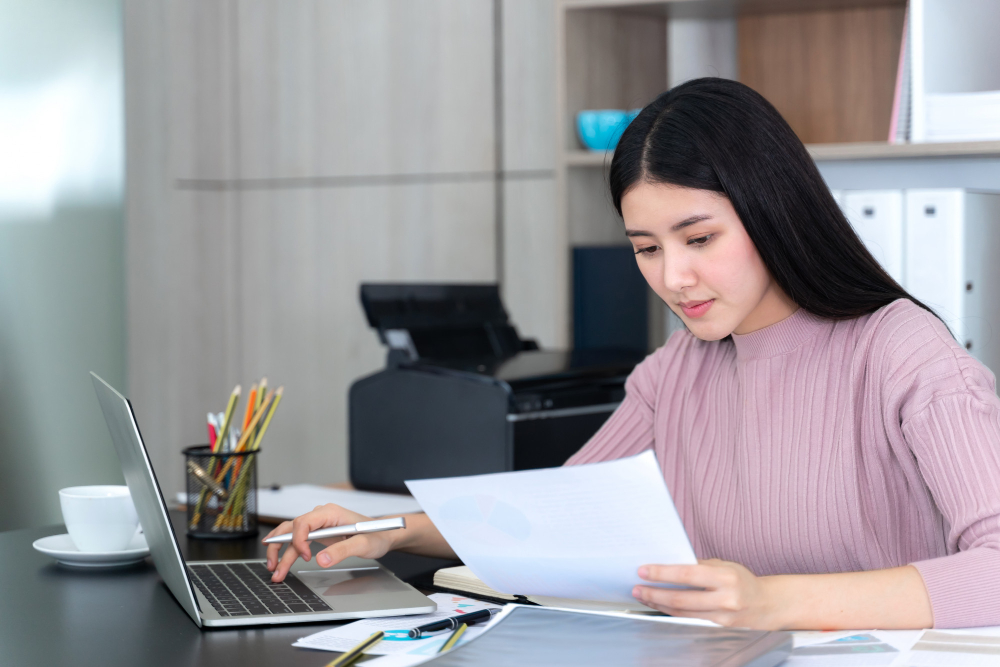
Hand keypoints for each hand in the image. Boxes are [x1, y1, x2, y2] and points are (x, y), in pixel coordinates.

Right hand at [263, 504, 397, 582]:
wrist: (384, 534)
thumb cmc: (376, 535)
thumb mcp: (363, 544)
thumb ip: (342, 550)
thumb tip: (321, 560)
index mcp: (331, 513)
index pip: (304, 522)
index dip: (299, 540)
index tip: (306, 557)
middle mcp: (322, 516)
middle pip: (292, 528)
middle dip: (279, 547)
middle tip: (274, 567)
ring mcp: (319, 524)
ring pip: (292, 535)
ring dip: (280, 552)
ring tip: (274, 570)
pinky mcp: (319, 533)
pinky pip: (299, 540)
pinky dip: (288, 551)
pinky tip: (280, 561)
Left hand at [631, 559, 781, 628]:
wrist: (766, 605)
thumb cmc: (742, 580)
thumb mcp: (724, 565)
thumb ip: (699, 566)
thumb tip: (668, 564)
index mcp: (726, 577)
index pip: (687, 575)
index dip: (662, 573)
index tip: (643, 571)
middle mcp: (725, 599)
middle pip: (681, 598)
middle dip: (655, 593)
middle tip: (636, 588)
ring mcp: (722, 617)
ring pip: (683, 612)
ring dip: (659, 604)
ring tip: (643, 597)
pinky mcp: (719, 629)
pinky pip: (690, 620)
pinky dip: (673, 612)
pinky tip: (660, 606)